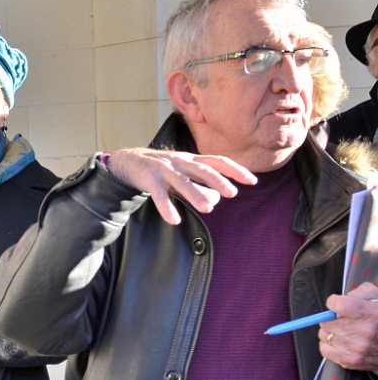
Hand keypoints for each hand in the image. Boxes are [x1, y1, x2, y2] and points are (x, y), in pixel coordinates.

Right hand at [103, 149, 256, 225]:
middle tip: (233, 194)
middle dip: (219, 181)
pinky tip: (174, 220)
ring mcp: (164, 168)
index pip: (218, 161)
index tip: (252, 181)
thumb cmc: (159, 170)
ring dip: (196, 194)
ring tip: (208, 208)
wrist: (126, 162)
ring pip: (183, 181)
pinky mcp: (149, 178)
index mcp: (191, 159)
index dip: (236, 170)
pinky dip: (167, 207)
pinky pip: (159, 195)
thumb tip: (216, 199)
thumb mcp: (181, 173)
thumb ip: (198, 183)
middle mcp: (180, 161)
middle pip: (204, 169)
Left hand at [320, 282, 377, 371]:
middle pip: (327, 322)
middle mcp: (365, 332)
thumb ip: (359, 293)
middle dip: (331, 319)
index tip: (337, 304)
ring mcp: (358, 348)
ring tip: (344, 331)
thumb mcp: (377, 298)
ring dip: (330, 332)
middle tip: (343, 320)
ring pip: (324, 335)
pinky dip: (329, 345)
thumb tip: (340, 299)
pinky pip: (324, 349)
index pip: (338, 305)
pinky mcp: (352, 360)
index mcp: (371, 314)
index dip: (334, 302)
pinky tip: (341, 342)